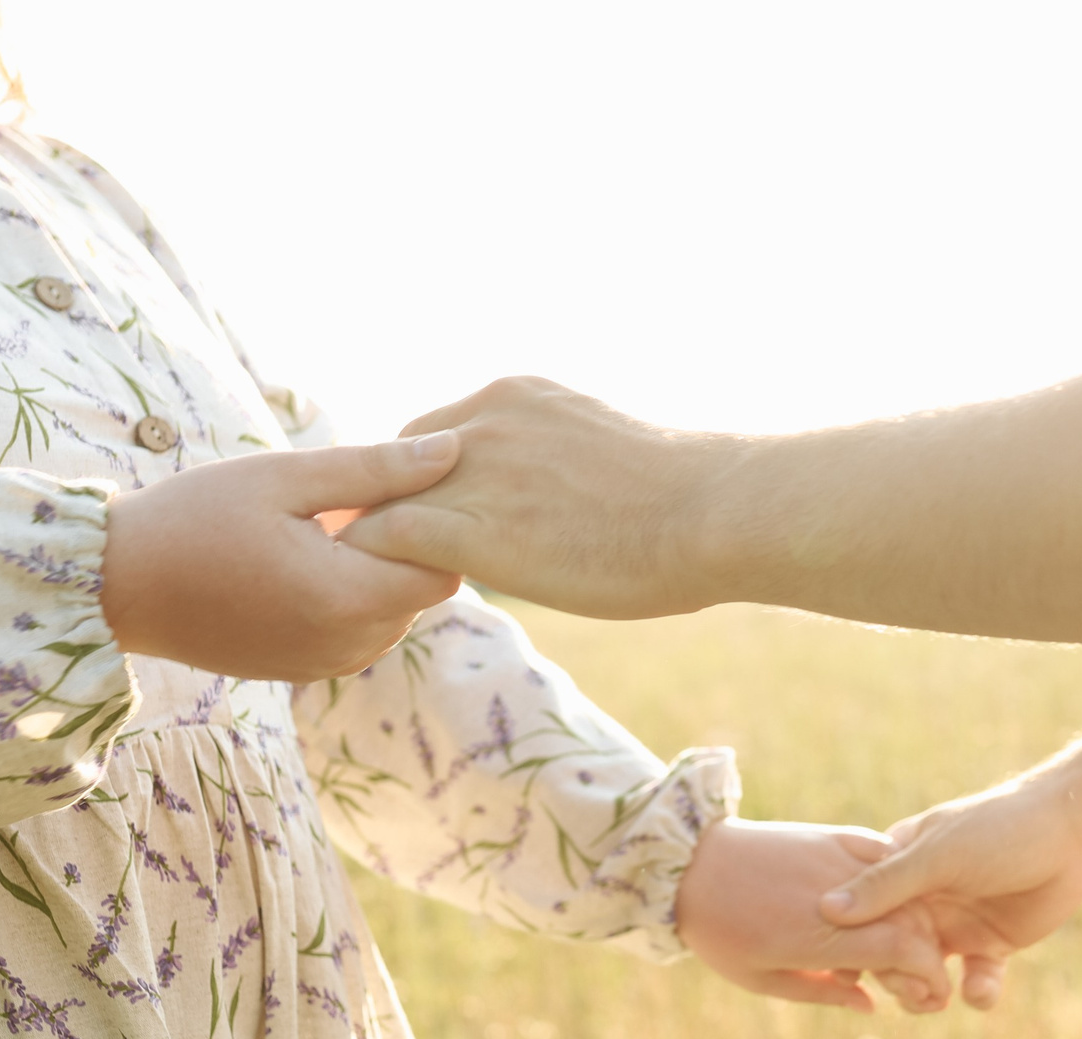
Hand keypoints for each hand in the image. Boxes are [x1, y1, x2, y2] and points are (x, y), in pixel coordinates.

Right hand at [102, 435, 465, 681]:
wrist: (119, 585)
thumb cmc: (195, 518)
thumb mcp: (286, 477)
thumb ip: (375, 470)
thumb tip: (453, 451)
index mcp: (347, 599)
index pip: (444, 569)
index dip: (428, 525)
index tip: (380, 492)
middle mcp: (348, 646)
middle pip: (422, 593)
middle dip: (402, 549)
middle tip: (343, 507)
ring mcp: (327, 666)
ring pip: (394, 615)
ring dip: (375, 574)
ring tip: (318, 534)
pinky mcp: (307, 672)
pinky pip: (360, 634)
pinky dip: (349, 599)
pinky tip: (302, 564)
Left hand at [335, 378, 737, 620]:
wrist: (712, 511)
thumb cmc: (690, 500)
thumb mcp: (608, 453)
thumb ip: (564, 465)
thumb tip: (576, 503)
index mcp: (519, 395)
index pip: (437, 434)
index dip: (429, 483)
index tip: (433, 522)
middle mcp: (485, 418)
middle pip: (397, 461)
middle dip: (394, 506)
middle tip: (391, 559)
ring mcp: (472, 469)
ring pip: (382, 500)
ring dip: (376, 542)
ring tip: (369, 586)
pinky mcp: (467, 526)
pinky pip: (385, 540)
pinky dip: (373, 567)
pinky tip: (378, 601)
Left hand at [675, 818, 955, 1012]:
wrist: (688, 863)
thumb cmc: (720, 931)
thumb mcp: (763, 978)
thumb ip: (822, 993)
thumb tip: (872, 1006)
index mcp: (818, 938)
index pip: (905, 952)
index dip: (929, 975)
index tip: (932, 994)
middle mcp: (836, 898)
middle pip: (914, 922)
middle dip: (930, 953)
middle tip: (919, 976)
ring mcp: (838, 861)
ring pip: (904, 890)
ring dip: (916, 920)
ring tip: (902, 945)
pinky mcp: (833, 836)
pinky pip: (884, 855)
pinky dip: (898, 882)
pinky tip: (890, 903)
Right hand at [817, 776, 1081, 1009]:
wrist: (1072, 835)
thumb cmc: (999, 831)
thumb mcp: (937, 856)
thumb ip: (886, 885)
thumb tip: (827, 910)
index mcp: (898, 867)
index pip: (858, 909)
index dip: (852, 938)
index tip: (847, 964)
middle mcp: (921, 899)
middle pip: (887, 949)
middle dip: (892, 973)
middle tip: (904, 985)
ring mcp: (955, 924)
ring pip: (924, 972)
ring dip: (926, 991)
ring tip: (936, 998)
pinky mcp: (992, 946)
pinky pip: (974, 981)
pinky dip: (976, 992)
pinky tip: (980, 990)